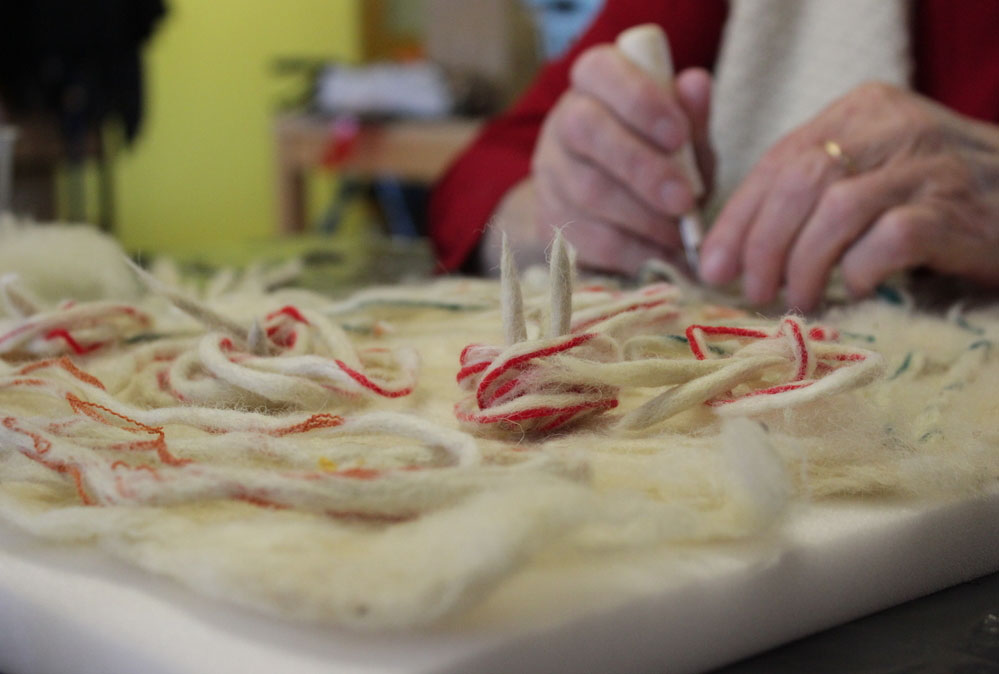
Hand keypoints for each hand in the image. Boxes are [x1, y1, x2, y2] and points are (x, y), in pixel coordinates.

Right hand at [489, 45, 713, 274]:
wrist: (613, 213)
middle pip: (586, 131)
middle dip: (640, 168)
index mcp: (595, 82)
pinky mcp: (548, 220)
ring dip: (642, 218)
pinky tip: (662, 255)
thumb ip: (691, 114)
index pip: (601, 70)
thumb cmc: (658, 158)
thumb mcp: (683, 134)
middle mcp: (563, 121)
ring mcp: (549, 173)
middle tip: (685, 200)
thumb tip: (696, 83)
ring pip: (586, 191)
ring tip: (680, 233)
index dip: (638, 100)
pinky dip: (632, 251)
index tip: (678, 136)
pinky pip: (586, 237)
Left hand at [699, 82, 998, 310]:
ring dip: (804, 265)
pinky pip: (888, 240)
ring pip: (836, 210)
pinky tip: (856, 288)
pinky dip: (859, 270)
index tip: (714, 265)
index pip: (779, 160)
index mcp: (861, 111)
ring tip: (799, 300)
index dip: (738, 218)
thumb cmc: (933, 200)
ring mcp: (928, 166)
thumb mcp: (869, 175)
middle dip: (763, 245)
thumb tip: (729, 252)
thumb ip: (808, 195)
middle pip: (800, 183)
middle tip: (753, 292)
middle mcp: (894, 126)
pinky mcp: (955, 210)